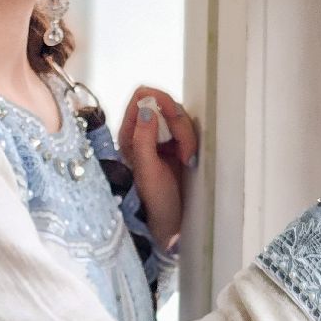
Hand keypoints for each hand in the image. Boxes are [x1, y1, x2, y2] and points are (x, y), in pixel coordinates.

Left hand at [117, 85, 199, 253]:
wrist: (166, 224)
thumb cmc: (153, 202)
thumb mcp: (148, 171)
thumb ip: (145, 139)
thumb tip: (147, 109)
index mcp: (129, 133)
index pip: (142, 96)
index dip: (161, 100)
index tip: (173, 118)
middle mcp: (143, 131)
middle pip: (165, 105)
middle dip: (179, 125)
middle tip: (183, 152)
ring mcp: (159, 138)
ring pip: (179, 118)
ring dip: (187, 135)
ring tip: (186, 160)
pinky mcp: (174, 146)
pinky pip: (186, 130)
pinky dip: (191, 141)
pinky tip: (189, 160)